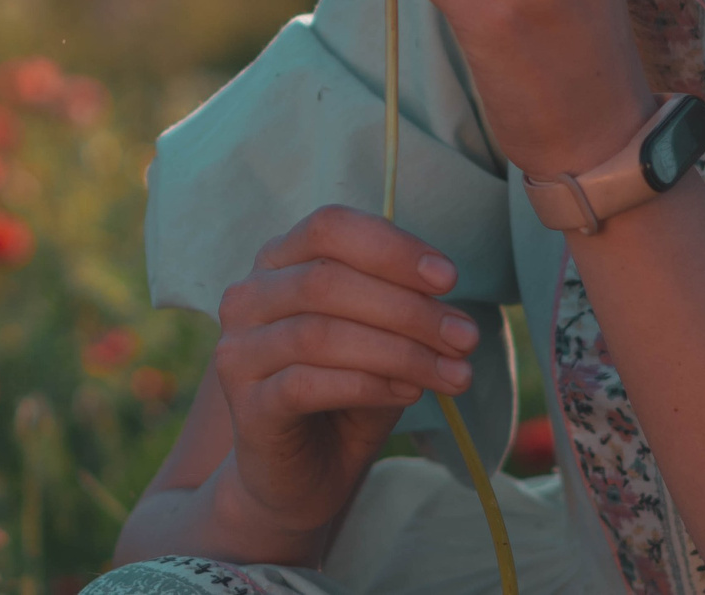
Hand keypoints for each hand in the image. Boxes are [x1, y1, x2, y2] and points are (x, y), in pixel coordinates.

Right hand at [210, 206, 480, 539]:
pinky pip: (307, 384)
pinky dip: (368, 384)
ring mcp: (238, 351)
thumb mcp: (381, 339)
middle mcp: (248, 297)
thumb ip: (402, 307)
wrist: (304, 477)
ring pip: (320, 333)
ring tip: (454, 373)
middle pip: (327, 279)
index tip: (449, 278)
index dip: (392, 247)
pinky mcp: (247, 406)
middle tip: (466, 337)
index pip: (329, 227)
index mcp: (280, 261)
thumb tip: (447, 296)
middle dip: (408, 308)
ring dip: (400, 350)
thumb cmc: (346, 396)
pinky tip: (408, 393)